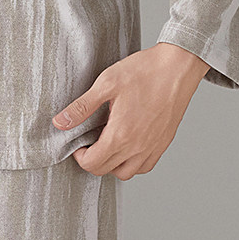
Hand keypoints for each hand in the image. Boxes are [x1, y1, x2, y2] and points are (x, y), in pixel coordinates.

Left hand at [51, 42, 209, 178]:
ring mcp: (152, 147)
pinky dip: (132, 163)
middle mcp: (138, 147)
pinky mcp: (163, 143)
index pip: (92, 164)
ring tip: (108, 144)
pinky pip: (145, 166)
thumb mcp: (106, 84)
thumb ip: (81, 107)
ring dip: (112, 164)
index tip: (79, 142)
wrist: (178, 66)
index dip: (79, 156)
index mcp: (121, 135)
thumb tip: (59, 123)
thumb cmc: (144, 71)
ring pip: (126, 173)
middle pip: (106, 170)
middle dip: (92, 160)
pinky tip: (127, 145)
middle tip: (90, 141)